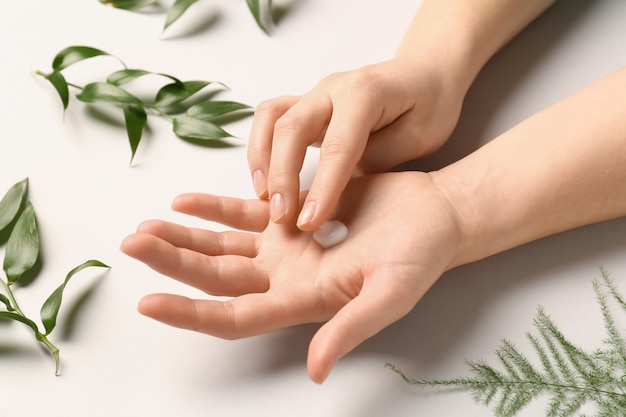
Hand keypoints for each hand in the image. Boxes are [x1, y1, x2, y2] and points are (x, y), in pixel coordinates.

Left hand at [120, 172, 461, 382]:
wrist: (435, 216)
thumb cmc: (420, 256)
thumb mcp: (391, 294)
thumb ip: (352, 329)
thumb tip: (316, 371)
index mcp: (303, 301)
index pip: (236, 315)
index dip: (192, 313)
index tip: (148, 302)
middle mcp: (286, 278)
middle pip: (218, 277)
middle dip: (174, 262)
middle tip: (131, 243)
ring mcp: (285, 248)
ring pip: (223, 245)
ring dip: (184, 236)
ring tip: (146, 226)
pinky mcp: (291, 216)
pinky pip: (243, 214)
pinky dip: (213, 209)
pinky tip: (184, 201)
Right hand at [248, 57, 464, 230]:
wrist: (425, 74)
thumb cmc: (428, 107)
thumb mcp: (418, 138)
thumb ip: (378, 159)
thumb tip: (338, 188)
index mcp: (366, 93)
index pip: (337, 146)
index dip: (323, 187)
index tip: (311, 221)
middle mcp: (334, 88)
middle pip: (293, 128)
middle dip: (282, 176)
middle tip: (281, 218)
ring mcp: (315, 92)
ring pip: (272, 117)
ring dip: (261, 158)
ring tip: (264, 197)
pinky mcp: (305, 103)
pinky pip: (271, 117)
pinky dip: (260, 147)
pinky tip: (264, 178)